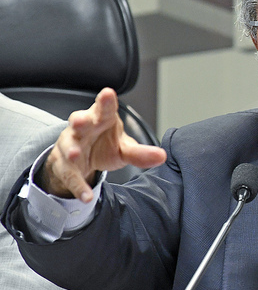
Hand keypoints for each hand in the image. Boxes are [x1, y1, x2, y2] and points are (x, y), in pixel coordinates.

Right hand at [38, 88, 166, 202]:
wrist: (81, 159)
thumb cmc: (104, 144)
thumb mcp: (124, 148)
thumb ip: (140, 152)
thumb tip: (162, 156)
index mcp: (101, 118)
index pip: (104, 108)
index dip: (105, 101)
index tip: (108, 93)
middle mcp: (82, 129)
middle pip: (79, 121)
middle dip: (80, 120)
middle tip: (81, 120)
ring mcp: (70, 145)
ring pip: (68, 145)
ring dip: (72, 150)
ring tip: (76, 155)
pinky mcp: (63, 165)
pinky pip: (70, 176)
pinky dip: (78, 186)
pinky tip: (87, 196)